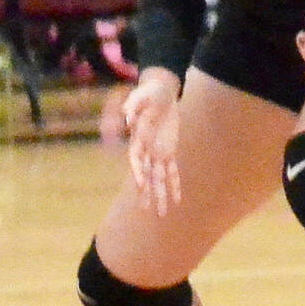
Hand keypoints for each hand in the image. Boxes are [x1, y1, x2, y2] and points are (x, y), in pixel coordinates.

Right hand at [121, 70, 182, 215]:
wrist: (161, 92)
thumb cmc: (149, 93)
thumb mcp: (142, 95)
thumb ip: (133, 106)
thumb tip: (127, 115)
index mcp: (138, 139)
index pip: (136, 159)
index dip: (137, 172)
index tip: (140, 184)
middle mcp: (146, 150)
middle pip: (146, 175)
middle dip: (147, 192)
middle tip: (146, 211)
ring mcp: (158, 152)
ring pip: (159, 178)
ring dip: (160, 195)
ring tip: (162, 213)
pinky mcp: (169, 151)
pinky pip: (172, 171)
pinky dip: (174, 185)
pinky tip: (177, 200)